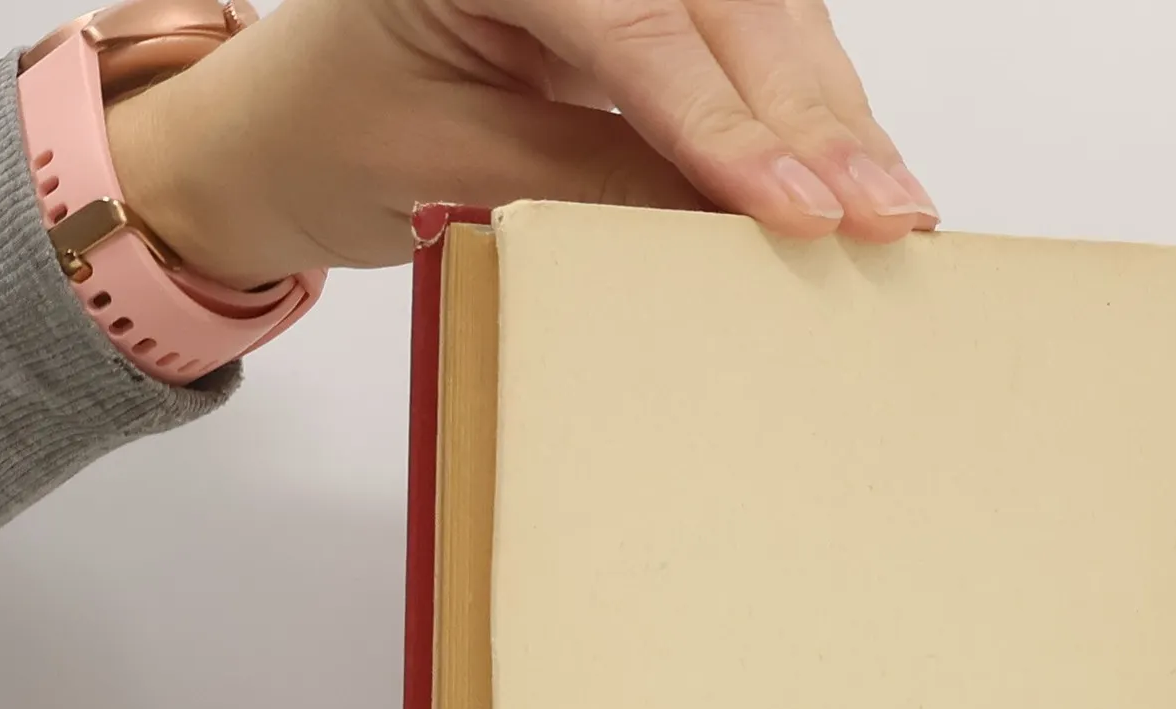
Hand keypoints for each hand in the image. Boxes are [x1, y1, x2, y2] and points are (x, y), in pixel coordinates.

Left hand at [106, 0, 938, 290]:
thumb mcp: (450, 168)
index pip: (635, 27)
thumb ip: (592, 180)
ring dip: (831, 115)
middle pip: (724, 7)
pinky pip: (743, 45)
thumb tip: (732, 219)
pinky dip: (803, 114)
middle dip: (813, 117)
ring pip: (757, 18)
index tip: (802, 209)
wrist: (281, 129)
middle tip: (888, 214)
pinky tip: (854, 171)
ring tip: (894, 206)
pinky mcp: (638, 4)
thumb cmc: (332, 133)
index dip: (728, 124)